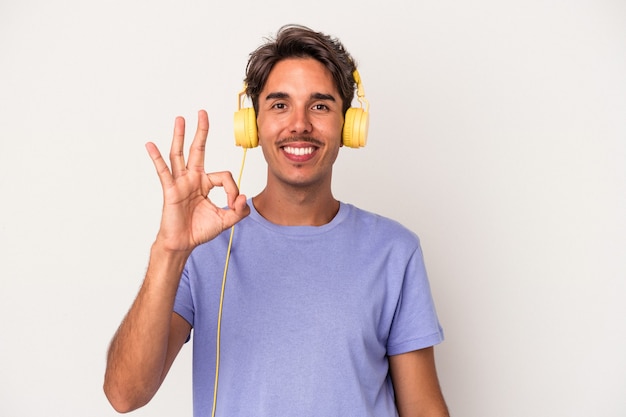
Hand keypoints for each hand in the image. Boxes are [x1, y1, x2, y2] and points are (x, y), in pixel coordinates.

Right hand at [145, 110, 249, 252]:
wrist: (183, 243)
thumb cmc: (199, 230)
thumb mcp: (225, 221)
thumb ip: (238, 211)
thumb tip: (242, 198)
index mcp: (206, 183)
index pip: (224, 175)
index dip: (232, 188)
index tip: (233, 202)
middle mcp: (192, 179)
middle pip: (198, 150)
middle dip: (201, 132)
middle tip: (203, 113)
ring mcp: (180, 183)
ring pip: (180, 155)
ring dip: (180, 136)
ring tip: (180, 119)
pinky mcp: (170, 190)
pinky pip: (163, 172)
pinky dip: (156, 158)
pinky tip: (151, 145)